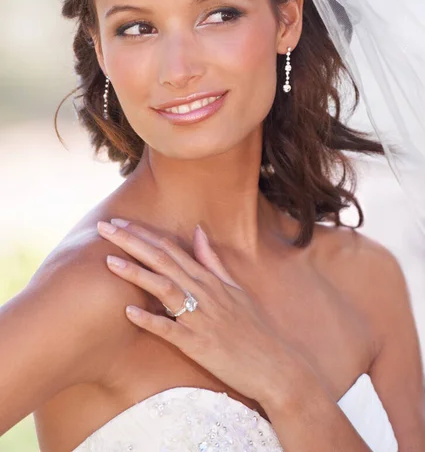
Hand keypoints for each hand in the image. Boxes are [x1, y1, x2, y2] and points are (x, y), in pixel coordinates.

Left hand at [97, 218, 300, 406]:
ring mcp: (201, 318)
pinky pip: (171, 331)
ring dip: (137, 274)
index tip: (119, 222)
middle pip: (163, 261)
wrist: (273, 364)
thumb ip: (212, 260)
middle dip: (132, 242)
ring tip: (109, 262)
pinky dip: (151, 320)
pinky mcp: (198, 345)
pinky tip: (129, 312)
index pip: (171, 248)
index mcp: (209, 279)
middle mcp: (203, 293)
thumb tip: (198, 230)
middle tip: (104, 227)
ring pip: (165, 289)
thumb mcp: (234, 287)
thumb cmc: (252, 326)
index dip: (143, 234)